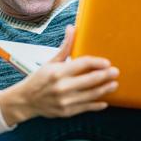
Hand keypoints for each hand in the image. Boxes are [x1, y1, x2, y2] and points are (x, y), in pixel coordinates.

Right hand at [0, 25, 118, 125]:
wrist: (25, 100)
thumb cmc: (38, 79)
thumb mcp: (50, 62)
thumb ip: (65, 47)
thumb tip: (72, 28)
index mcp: (57, 72)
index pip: (82, 64)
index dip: (96, 62)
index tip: (106, 62)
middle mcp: (62, 86)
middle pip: (90, 80)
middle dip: (105, 75)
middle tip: (116, 72)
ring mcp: (65, 100)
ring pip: (91, 95)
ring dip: (104, 89)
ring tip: (114, 84)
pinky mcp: (66, 112)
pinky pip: (86, 108)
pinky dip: (96, 105)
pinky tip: (105, 102)